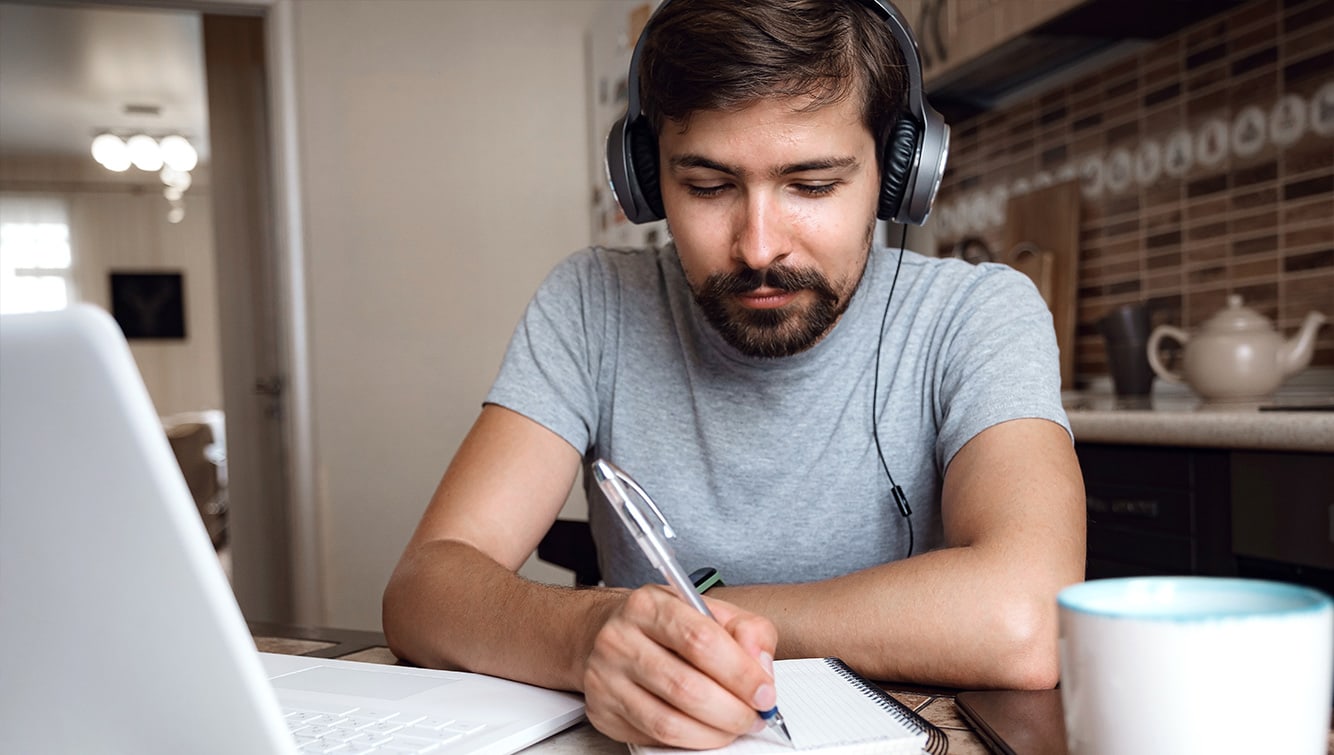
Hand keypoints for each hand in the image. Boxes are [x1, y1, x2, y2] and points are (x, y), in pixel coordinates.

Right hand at [582, 584, 778, 747]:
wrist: (606, 633)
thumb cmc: (664, 624)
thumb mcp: (708, 609)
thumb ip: (746, 630)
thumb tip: (761, 667)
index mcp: (648, 606)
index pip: (701, 640)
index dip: (740, 673)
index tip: (764, 692)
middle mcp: (620, 640)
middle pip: (686, 688)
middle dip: (733, 710)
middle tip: (755, 715)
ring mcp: (606, 679)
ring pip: (669, 722)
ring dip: (715, 732)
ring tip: (735, 724)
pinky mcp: (603, 712)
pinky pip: (655, 738)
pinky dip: (691, 740)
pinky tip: (706, 729)